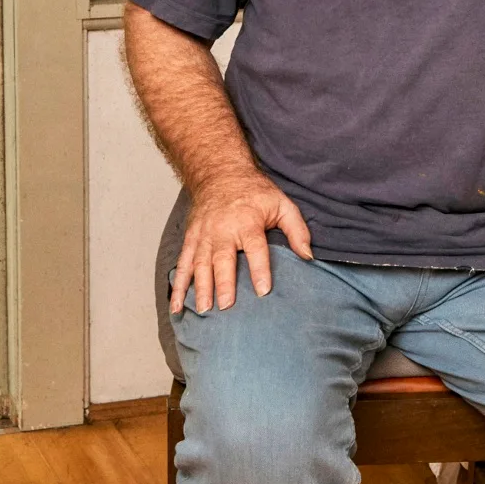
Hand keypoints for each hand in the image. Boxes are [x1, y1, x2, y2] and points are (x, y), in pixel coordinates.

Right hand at [172, 171, 312, 313]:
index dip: (259, 269)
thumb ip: (297, 230)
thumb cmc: (255, 193)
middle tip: (226, 307)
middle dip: (224, 284)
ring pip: (200, 264)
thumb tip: (308, 256)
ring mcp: (204, 235)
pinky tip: (176, 305)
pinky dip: (178, 285)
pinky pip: (183, 264)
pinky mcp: (191, 239)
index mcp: (247, 221)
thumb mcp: (282, 204)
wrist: (220, 173)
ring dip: (201, 288)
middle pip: (222, 259)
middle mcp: (223, 229)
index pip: (255, 248)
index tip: (263, 291)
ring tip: (204, 310)